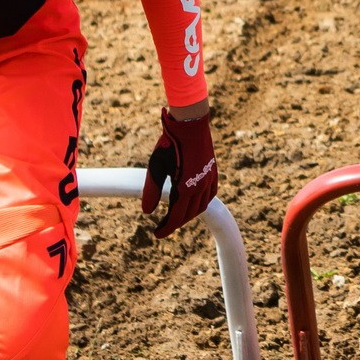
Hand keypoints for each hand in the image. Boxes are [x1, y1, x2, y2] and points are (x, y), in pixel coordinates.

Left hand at [142, 104, 217, 239]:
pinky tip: (195, 202)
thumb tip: (147, 212)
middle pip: (189, 214)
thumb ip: (152, 191)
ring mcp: (209, 180)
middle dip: (175, 223)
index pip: (176, 217)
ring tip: (177, 215)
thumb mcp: (155, 167)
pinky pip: (210, 194)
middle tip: (163, 226)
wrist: (190, 125)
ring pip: (201, 206)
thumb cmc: (169, 144)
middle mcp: (200, 187)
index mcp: (185, 188)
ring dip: (189, 214)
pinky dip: (202, 203)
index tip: (157, 234)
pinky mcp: (213, 172)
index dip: (166, 228)